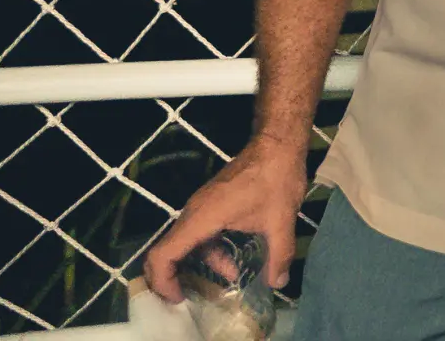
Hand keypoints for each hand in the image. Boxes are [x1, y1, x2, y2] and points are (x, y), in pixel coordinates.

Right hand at [143, 135, 307, 299]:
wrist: (277, 144)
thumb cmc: (276, 179)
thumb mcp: (282, 221)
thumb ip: (279, 255)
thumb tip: (279, 283)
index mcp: (202, 218)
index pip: (164, 254)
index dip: (162, 282)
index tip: (177, 300)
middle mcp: (193, 212)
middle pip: (167, 251)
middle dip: (174, 278)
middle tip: (190, 299)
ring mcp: (201, 206)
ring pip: (186, 243)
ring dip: (203, 264)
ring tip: (232, 276)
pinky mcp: (211, 203)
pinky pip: (200, 233)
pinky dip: (211, 250)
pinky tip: (234, 259)